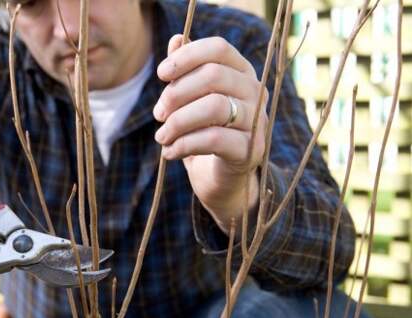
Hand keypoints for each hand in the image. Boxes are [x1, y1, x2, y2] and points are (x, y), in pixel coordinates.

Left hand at [153, 35, 266, 231]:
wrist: (220, 180)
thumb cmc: (204, 134)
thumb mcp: (190, 102)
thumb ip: (185, 72)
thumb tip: (177, 39)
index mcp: (241, 73)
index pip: (218, 48)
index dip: (186, 57)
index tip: (161, 74)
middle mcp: (255, 92)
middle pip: (214, 76)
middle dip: (176, 94)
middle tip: (158, 114)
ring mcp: (257, 122)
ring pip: (214, 106)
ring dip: (178, 122)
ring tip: (162, 137)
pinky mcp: (251, 150)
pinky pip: (214, 139)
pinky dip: (184, 145)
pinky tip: (170, 152)